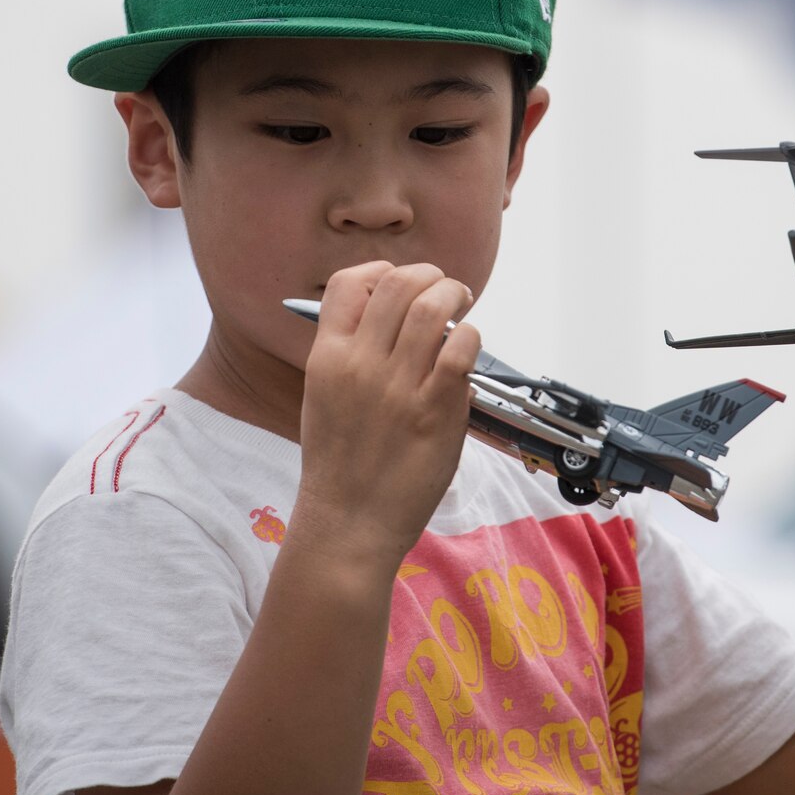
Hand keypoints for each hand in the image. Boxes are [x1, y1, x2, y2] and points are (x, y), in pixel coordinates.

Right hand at [291, 261, 479, 572]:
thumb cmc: (341, 465)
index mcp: (326, 358)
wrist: (348, 524)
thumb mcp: (325, 398)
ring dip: (454, 297)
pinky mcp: (433, 411)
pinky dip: (470, 337)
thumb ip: (351, 355)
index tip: (398, 280)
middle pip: (397, 284)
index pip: (348, 284)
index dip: (380, 271)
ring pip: (432, 308)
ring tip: (461, 306)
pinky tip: (467, 347)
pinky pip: (459, 351)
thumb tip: (394, 319)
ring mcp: (397, 387)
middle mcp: (359, 365)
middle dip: (428, 275)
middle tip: (444, 287)